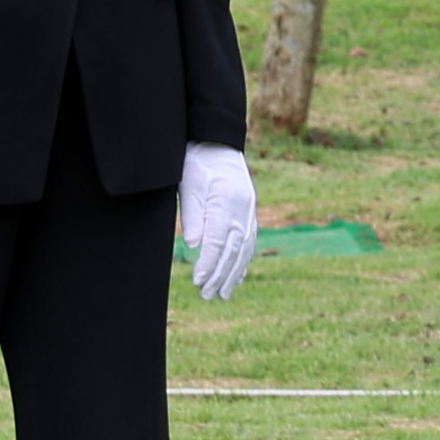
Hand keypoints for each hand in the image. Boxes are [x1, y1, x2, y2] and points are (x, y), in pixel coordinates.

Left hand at [177, 144, 256, 301]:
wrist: (217, 144)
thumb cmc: (197, 164)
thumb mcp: (189, 186)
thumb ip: (193, 215)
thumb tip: (195, 245)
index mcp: (227, 203)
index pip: (217, 241)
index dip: (208, 264)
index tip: (197, 281)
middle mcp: (243, 210)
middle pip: (232, 250)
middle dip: (219, 275)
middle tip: (206, 295)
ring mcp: (249, 212)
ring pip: (243, 249)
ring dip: (233, 274)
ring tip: (222, 294)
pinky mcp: (249, 213)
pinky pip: (249, 242)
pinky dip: (243, 261)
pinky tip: (238, 276)